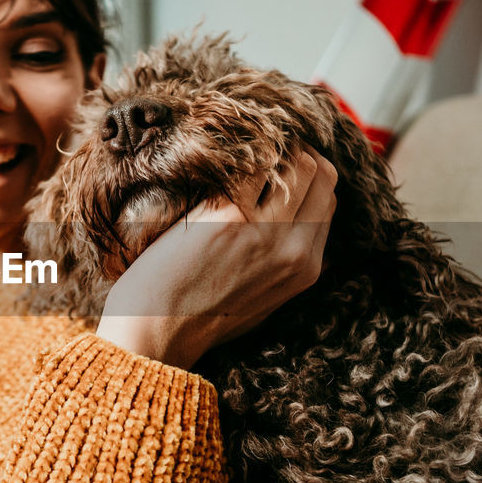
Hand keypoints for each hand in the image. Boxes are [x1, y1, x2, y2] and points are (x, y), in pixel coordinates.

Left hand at [95, 148, 337, 369]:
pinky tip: (212, 156)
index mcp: (305, 269)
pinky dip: (235, 153)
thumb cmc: (197, 318)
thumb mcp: (261, 301)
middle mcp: (293, 249)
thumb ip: (284, 267)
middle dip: (293, 154)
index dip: (305, 175)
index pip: (328, 198)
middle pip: (319, 172)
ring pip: (294, 161)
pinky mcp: (227, 217)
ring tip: (237, 152)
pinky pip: (249, 164)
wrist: (154, 334)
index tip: (278, 167)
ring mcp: (264, 231)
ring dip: (268, 148)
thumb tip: (298, 235)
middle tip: (258, 153)